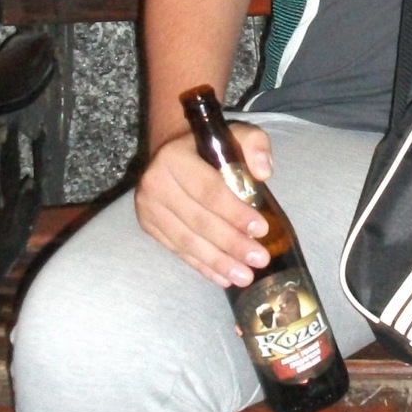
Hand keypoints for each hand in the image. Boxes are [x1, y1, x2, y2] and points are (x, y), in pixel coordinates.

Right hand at [134, 123, 275, 286]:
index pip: (208, 190)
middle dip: (231, 243)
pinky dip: (202, 265)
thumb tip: (263, 172)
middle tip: (259, 260)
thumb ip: (255, 144)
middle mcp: (155, 183)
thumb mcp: (237, 134)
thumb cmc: (210, 147)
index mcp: (174, 157)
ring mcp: (148, 207)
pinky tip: (223, 277)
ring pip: (187, 240)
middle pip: (198, 220)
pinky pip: (178, 250)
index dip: (234, 213)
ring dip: (218, 262)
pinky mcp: (148, 225)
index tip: (261, 230)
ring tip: (245, 276)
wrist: (171, 154)